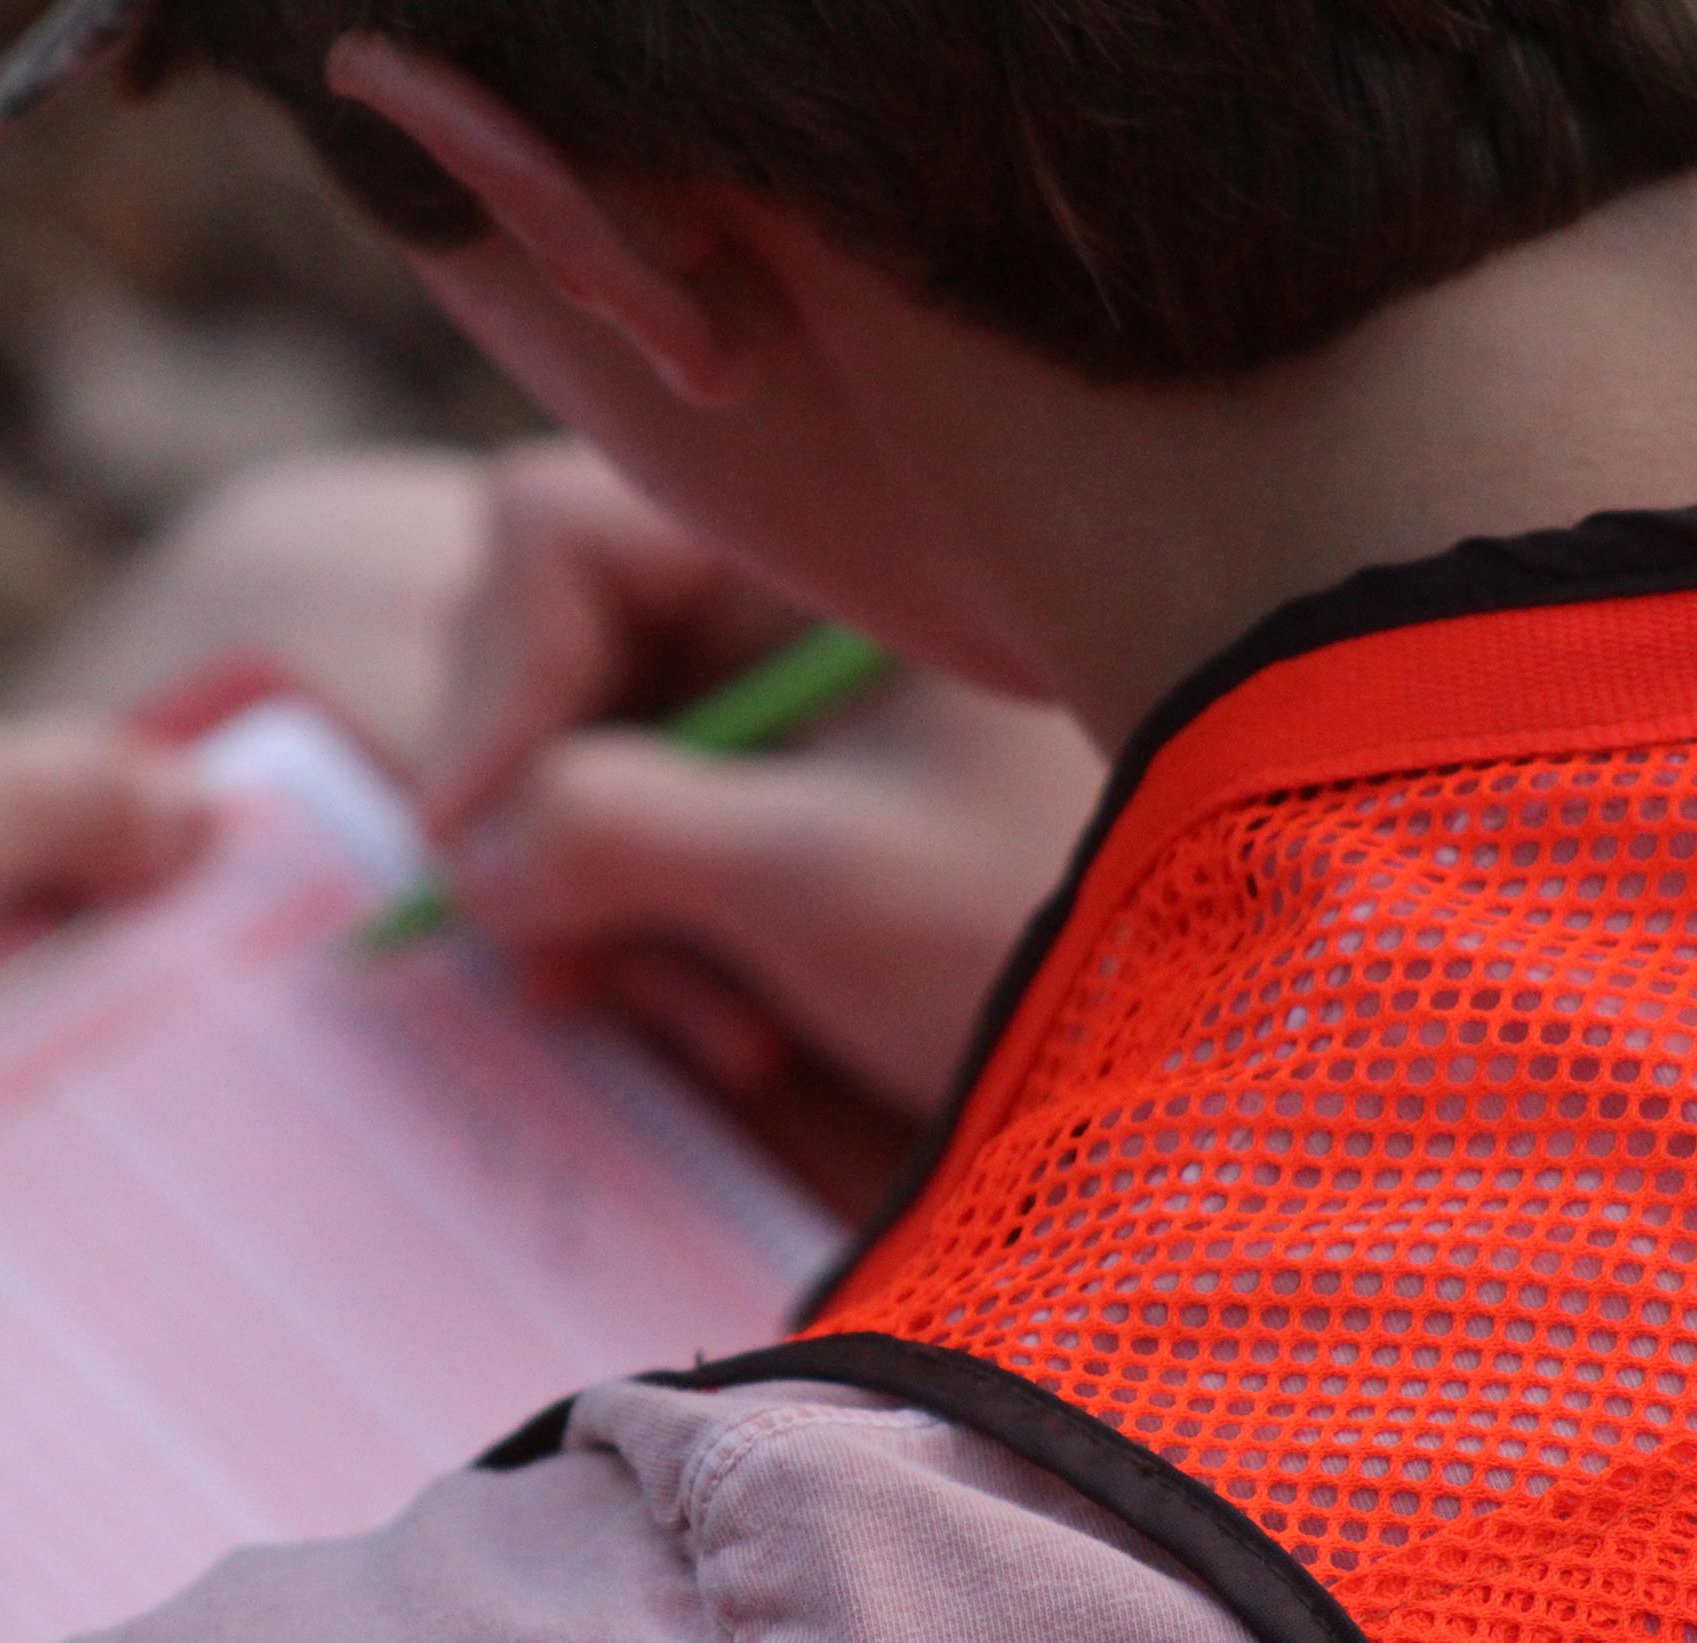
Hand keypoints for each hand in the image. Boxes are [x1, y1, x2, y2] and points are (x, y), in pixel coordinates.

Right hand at [421, 439, 1102, 1116]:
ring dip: (601, 913)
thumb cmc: (1058, 926)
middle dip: (542, 825)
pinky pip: (642, 841)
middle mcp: (784, 596)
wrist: (1234, 1050)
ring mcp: (782, 698)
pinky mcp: (785, 795)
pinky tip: (741, 1036)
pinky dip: (657, 942)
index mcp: (817, 547)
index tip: (477, 848)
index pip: (553, 539)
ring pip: (579, 766)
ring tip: (711, 1037)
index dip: (492, 690)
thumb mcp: (821, 879)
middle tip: (564, 972)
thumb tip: (462, 850)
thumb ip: (613, 833)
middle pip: (547, 657)